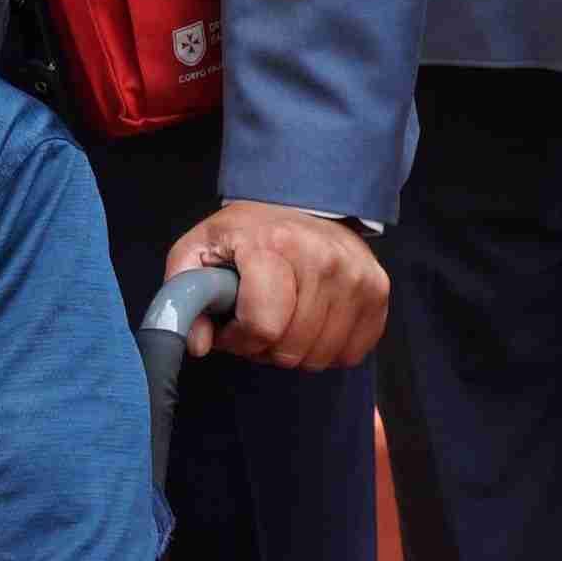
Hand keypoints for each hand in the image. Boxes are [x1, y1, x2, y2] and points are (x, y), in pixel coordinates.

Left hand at [166, 202, 387, 369]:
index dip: (239, 338)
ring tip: (283, 318)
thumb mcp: (197, 251)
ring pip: (320, 357)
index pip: (263, 326)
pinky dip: (326, 348)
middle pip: (291, 349)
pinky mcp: (378, 291)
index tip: (231, 322)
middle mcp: (326, 258)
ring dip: (295, 349)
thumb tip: (198, 345)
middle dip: (265, 346)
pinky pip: (350, 353)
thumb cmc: (245, 234)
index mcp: (277, 246)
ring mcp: (358, 276)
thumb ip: (183, 297)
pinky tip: (312, 321)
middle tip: (258, 318)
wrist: (299, 203)